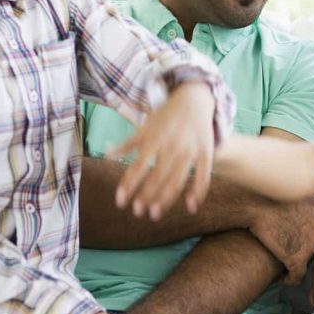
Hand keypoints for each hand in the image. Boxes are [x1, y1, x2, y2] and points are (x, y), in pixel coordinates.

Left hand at [112, 81, 215, 219]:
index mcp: (154, 139)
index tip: (120, 202)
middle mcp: (172, 146)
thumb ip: (128, 143)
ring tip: (155, 214)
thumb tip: (107, 155)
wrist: (195, 99)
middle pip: (157, 176)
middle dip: (146, 196)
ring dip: (166, 199)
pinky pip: (203, 176)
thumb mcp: (145, 127)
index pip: (138, 166)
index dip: (129, 185)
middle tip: (138, 212)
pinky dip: (198, 192)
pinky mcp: (206, 152)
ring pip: (178, 180)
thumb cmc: (166, 116)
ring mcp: (190, 150)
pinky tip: (191, 207)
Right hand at [249, 195, 313, 285]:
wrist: (256, 203)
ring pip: (307, 259)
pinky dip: (289, 279)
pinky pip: (297, 275)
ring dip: (296, 264)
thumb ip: (296, 202)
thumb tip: (290, 206)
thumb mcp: (290, 193)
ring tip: (282, 269)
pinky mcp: (298, 258)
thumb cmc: (266, 196)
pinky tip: (280, 280)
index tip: (290, 240)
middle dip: (302, 250)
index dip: (302, 235)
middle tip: (286, 255)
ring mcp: (311, 243)